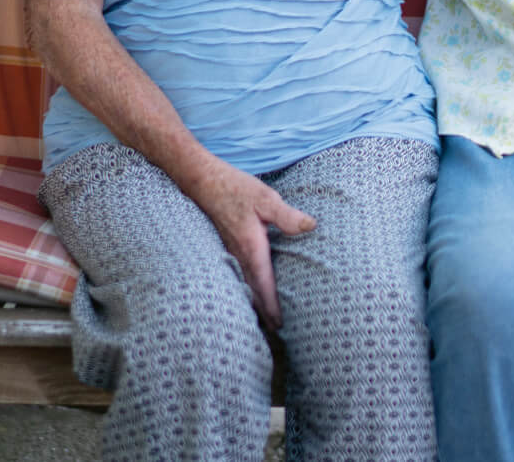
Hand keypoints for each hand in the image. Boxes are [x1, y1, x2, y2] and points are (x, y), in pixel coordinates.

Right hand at [182, 160, 315, 327]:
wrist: (201, 180)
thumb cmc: (235, 187)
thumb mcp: (266, 198)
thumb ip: (288, 216)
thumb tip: (312, 226)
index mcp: (251, 248)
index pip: (264, 286)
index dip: (272, 308)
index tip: (280, 327)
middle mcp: (238, 255)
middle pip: (252, 294)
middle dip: (264, 314)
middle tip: (277, 334)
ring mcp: (230, 252)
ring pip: (243, 286)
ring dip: (254, 304)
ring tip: (266, 322)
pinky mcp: (226, 246)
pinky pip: (238, 275)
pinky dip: (246, 289)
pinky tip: (251, 292)